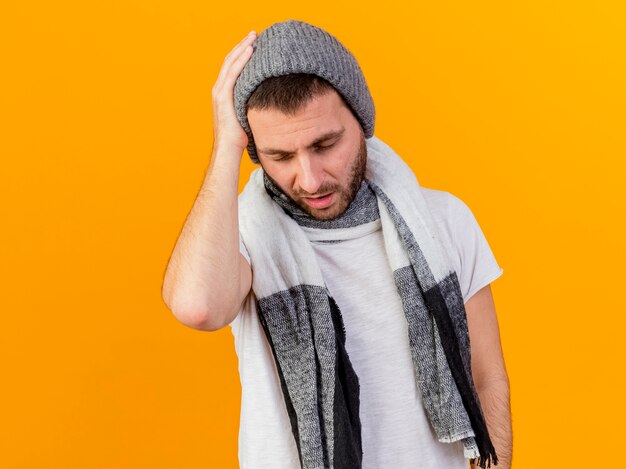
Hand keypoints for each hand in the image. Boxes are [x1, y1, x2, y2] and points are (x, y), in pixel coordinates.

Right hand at [211, 30, 256, 153]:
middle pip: (230, 61)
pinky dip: (241, 61)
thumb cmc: (240, 138)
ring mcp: (220, 93)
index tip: (254, 44)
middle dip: (242, 46)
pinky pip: (233, 74)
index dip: (242, 54)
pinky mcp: (223, 97)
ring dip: (242, 48)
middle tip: (255, 34)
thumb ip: (252, 105)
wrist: (229, 150)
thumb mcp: (247, 116)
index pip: (232, 67)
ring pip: (230, 63)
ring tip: (254, 37)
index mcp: (224, 93)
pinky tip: (250, 51)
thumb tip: (269, 100)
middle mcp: (219, 90)